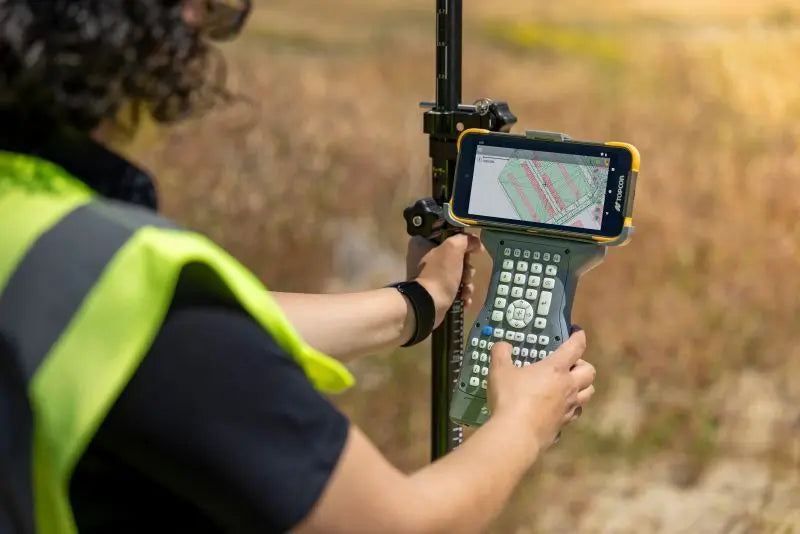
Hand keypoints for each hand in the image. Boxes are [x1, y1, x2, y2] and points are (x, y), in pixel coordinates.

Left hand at [406, 233, 483, 326]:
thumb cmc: (439, 273)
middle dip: (467, 269)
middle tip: (465, 274)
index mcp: (422, 244)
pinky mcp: (436, 292)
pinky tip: (464, 299)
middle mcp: (425, 259)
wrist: (429, 305)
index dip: (461, 243)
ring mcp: (431, 277)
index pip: (447, 236)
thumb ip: (466, 240)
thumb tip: (476, 243)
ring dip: (467, 283)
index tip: (470, 251)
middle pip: (456, 258)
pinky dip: (462, 294)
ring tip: (464, 291)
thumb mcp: (453, 248)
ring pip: (458, 274)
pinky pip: (455, 289)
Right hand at [487, 329, 594, 449]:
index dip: (578, 336)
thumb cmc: (510, 397)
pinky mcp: (564, 425)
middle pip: (590, 372)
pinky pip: (574, 413)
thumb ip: (501, 353)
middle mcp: (568, 386)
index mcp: (556, 368)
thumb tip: (503, 345)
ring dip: (582, 387)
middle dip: (583, 365)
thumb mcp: (499, 370)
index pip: (576, 346)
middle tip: (569, 365)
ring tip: (568, 386)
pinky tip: (558, 408)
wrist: (516, 434)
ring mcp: (568, 407)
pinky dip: (571, 408)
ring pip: (588, 394)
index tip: (576, 331)